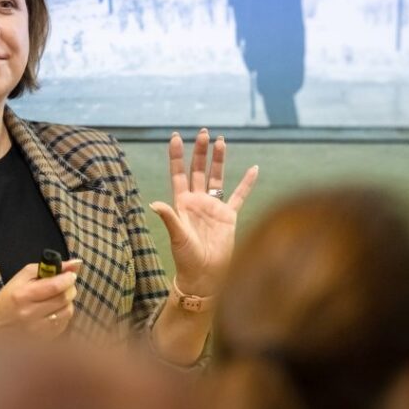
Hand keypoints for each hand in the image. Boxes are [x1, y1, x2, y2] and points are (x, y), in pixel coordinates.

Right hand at [0, 259, 79, 338]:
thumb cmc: (9, 298)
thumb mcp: (21, 278)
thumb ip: (47, 268)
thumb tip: (76, 263)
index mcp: (23, 296)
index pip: (55, 286)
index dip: (68, 278)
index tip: (70, 275)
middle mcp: (30, 314)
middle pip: (64, 299)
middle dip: (70, 288)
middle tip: (65, 285)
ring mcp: (38, 330)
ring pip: (67, 312)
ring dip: (68, 302)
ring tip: (58, 298)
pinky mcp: (44, 339)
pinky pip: (64, 323)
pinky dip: (63, 314)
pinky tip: (53, 311)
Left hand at [149, 130, 257, 297]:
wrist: (205, 275)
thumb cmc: (187, 258)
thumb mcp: (177, 237)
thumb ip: (170, 218)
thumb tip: (154, 204)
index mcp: (182, 204)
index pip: (178, 174)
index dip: (176, 156)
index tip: (175, 137)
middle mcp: (197, 202)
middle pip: (198, 170)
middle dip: (200, 151)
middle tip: (203, 132)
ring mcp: (213, 208)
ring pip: (216, 178)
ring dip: (218, 160)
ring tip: (220, 141)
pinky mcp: (229, 217)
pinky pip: (239, 196)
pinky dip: (247, 183)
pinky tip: (254, 168)